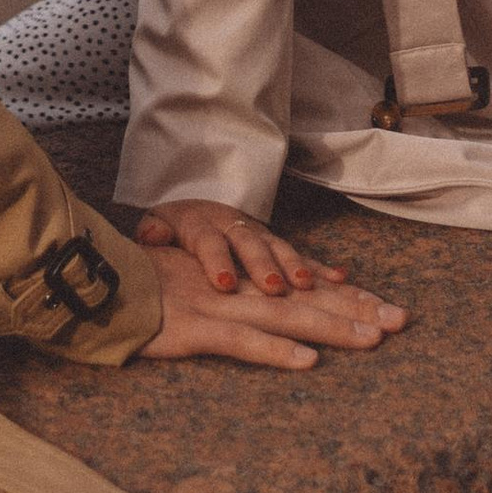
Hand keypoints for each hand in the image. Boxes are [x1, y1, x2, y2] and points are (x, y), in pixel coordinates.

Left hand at [135, 198, 344, 300]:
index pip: (208, 241)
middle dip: (263, 266)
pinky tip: (342, 280)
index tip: (223, 284)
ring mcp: (258, 234)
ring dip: (295, 267)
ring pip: (279, 249)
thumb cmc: (173, 226)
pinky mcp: (275, 245)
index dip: (216, 261)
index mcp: (200, 223)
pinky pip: (301, 256)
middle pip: (249, 244)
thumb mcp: (156, 225)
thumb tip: (149, 236)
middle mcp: (233, 226)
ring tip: (306, 287)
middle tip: (274, 288)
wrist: (195, 204)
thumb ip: (153, 232)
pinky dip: (321, 269)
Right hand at [136, 237, 406, 374]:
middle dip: (358, 309)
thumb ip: (236, 301)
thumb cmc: (149, 289)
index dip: (350, 297)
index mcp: (243, 280)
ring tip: (372, 339)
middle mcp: (240, 288)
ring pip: (286, 317)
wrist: (100, 281)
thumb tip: (276, 316)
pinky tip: (306, 363)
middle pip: (309, 298)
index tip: (390, 309)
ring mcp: (220, 306)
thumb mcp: (199, 287)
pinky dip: (275, 352)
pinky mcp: (196, 329)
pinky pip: (241, 342)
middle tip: (402, 320)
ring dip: (331, 328)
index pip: (307, 287)